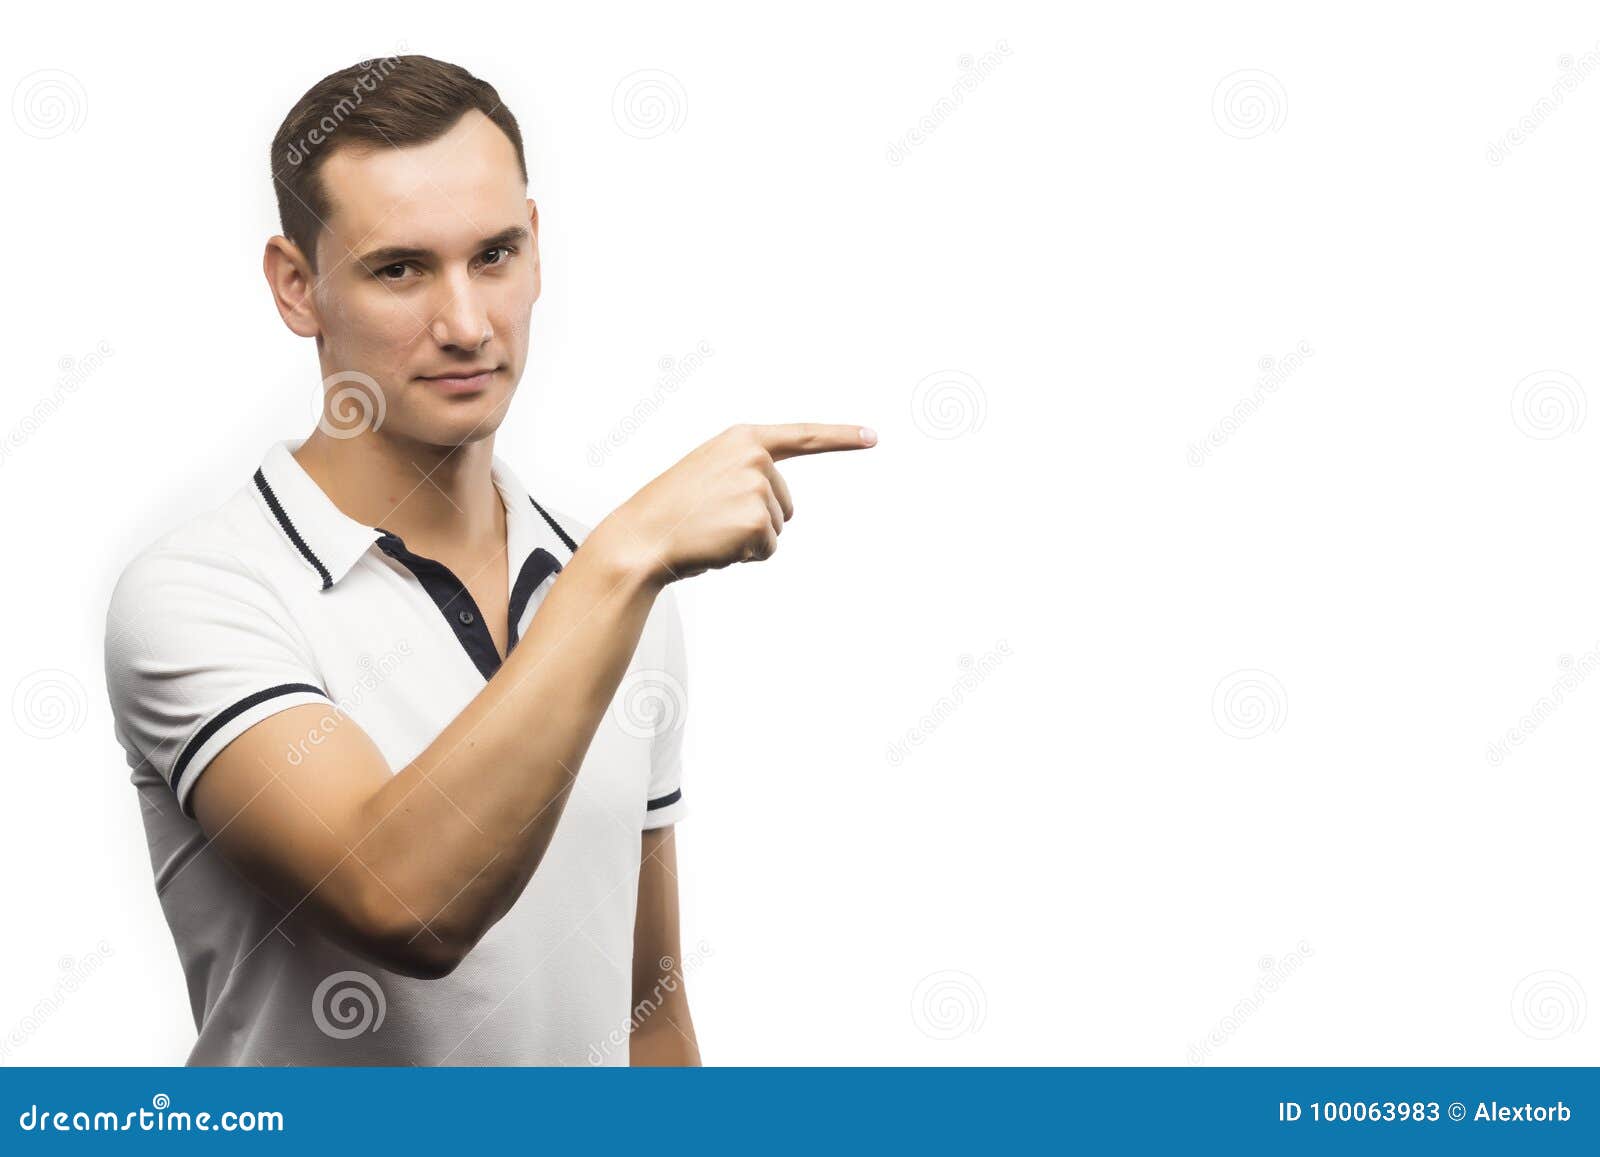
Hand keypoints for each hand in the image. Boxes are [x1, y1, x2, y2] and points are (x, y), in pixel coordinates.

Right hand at [595, 423, 876, 585]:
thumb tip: (776, 503)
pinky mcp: (757, 521)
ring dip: (748, 538)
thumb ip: (744, 472)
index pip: (803, 436)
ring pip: (777, 528)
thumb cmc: (670, 511)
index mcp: (742, 439)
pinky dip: (745, 555)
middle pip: (785, 502)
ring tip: (710, 530)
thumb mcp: (708, 472)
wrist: (640, 537)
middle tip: (711, 519)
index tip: (872, 436)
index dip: (842, 437)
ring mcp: (758, 487)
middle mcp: (755, 457)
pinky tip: (716, 545)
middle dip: (756, 519)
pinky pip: (767, 549)